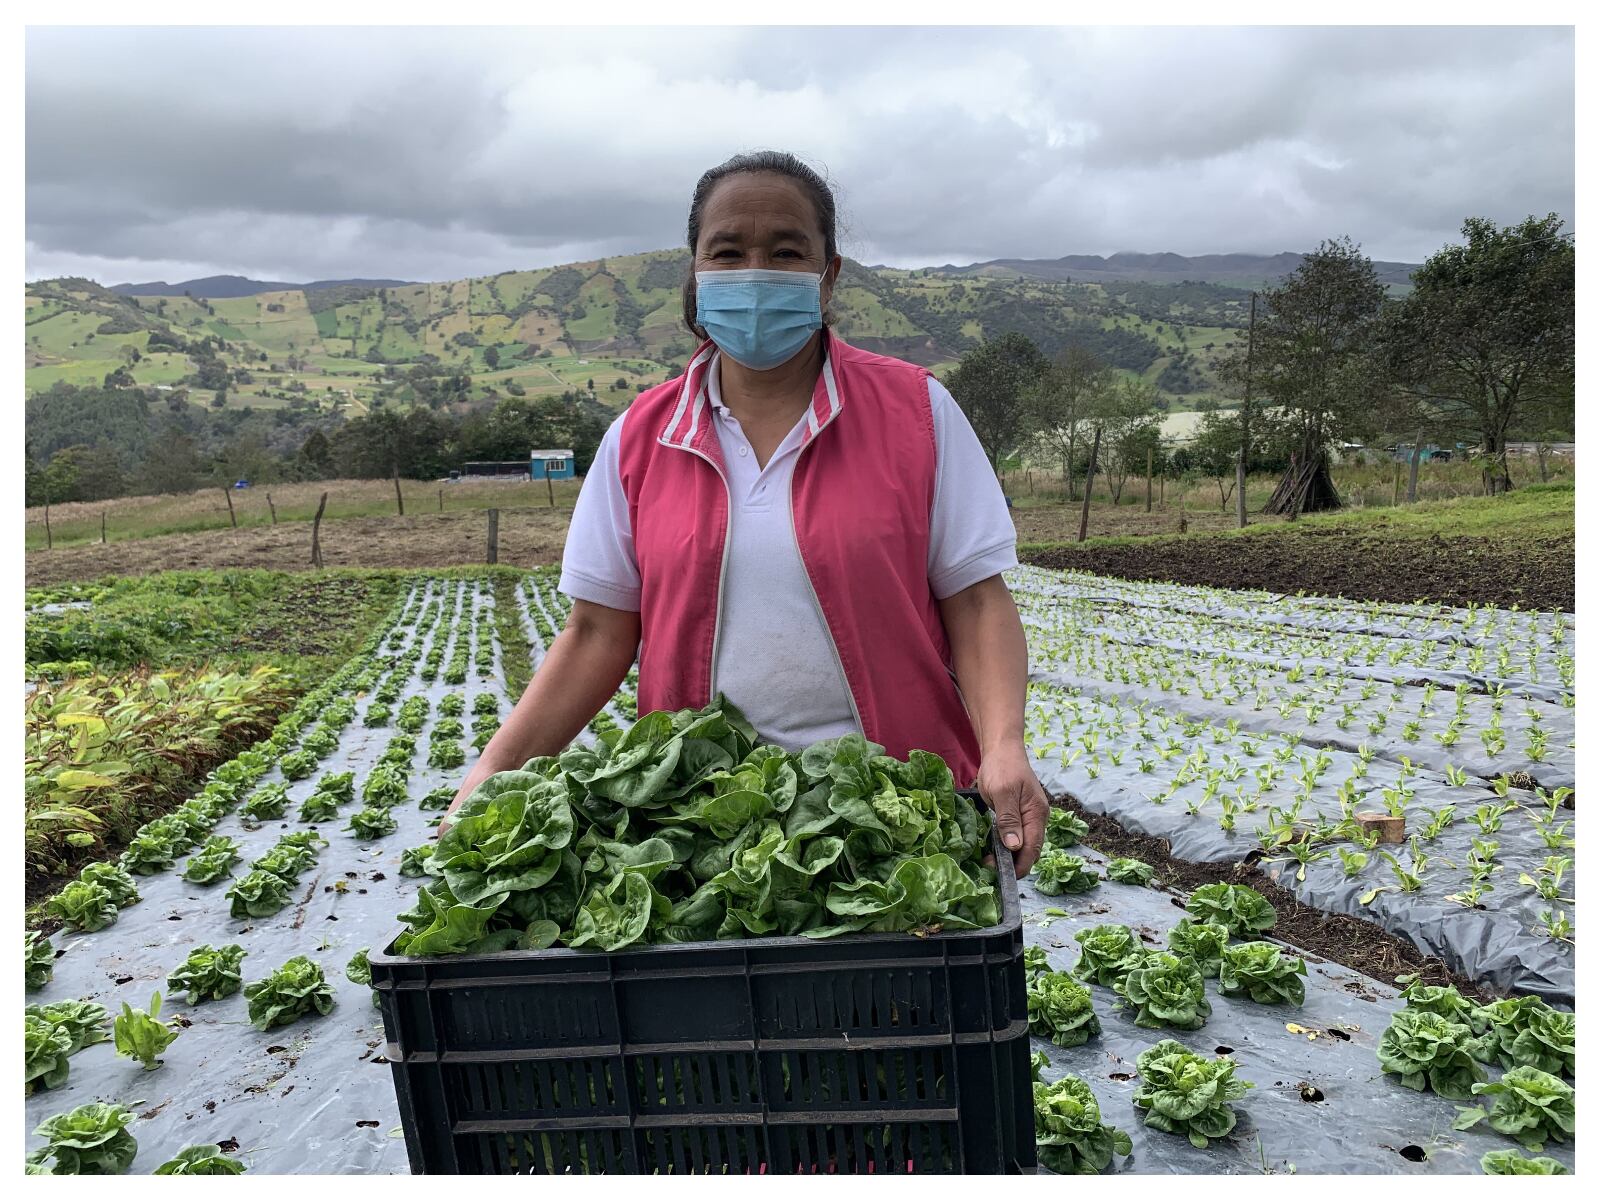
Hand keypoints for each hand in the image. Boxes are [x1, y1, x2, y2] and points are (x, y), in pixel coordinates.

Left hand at [975, 740, 1048, 876]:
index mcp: (1037, 814)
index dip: (1020, 865)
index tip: (1004, 877)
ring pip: (1022, 844)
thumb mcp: (1003, 792)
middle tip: (990, 871)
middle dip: (1013, 863)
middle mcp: (1036, 818)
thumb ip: (1009, 819)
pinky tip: (992, 850)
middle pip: (1029, 849)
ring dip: (1009, 856)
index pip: (1033, 848)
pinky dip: (1005, 845)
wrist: (1002, 749)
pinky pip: (1015, 835)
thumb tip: (1014, 847)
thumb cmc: (1003, 767)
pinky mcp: (1017, 814)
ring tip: (989, 863)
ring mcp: (1028, 816)